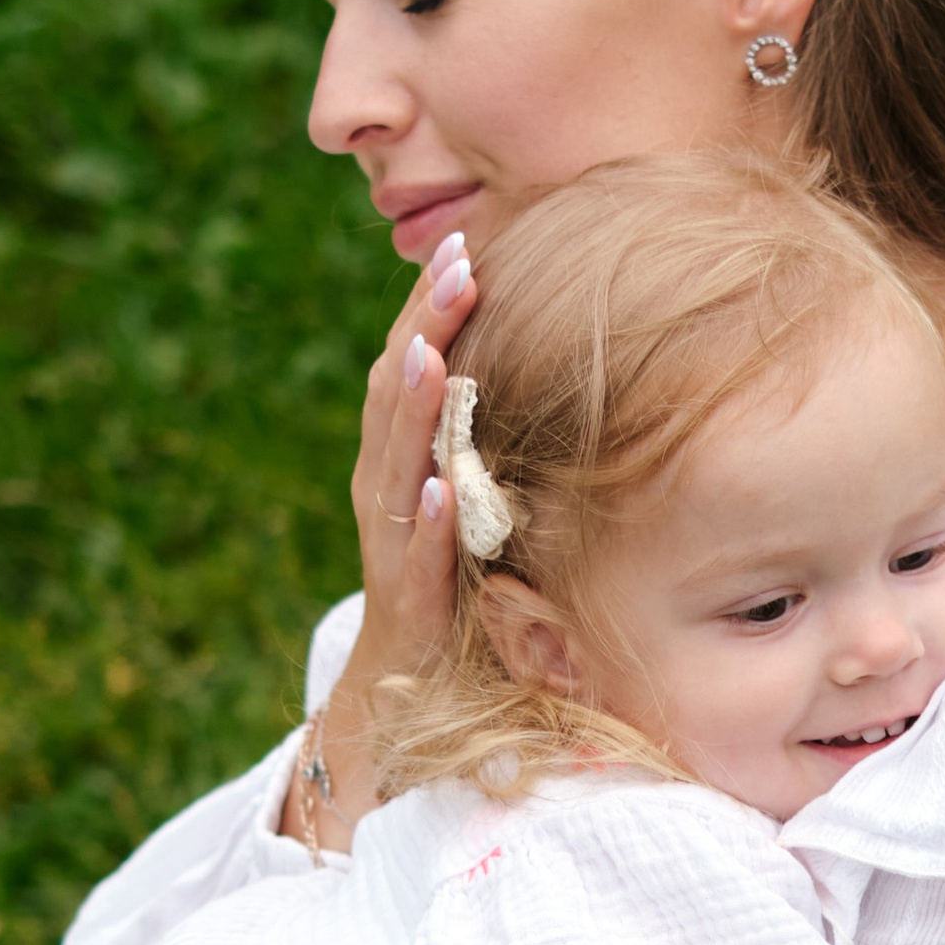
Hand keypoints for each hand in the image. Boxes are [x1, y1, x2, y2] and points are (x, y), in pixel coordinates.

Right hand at [292, 229, 481, 849]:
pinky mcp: (408, 611)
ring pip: (394, 466)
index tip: (467, 241)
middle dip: (424, 326)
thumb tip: (554, 370)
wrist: (401, 704)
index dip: (433, 305)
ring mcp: (394, 549)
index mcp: (405, 460)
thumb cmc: (452, 592)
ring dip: (411, 407)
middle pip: (397, 395)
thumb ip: (495, 443)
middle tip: (458, 261)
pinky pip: (415, 563)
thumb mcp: (479, 504)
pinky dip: (428, 525)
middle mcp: (389, 493)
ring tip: (430, 350)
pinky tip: (445, 489)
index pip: (413, 366)